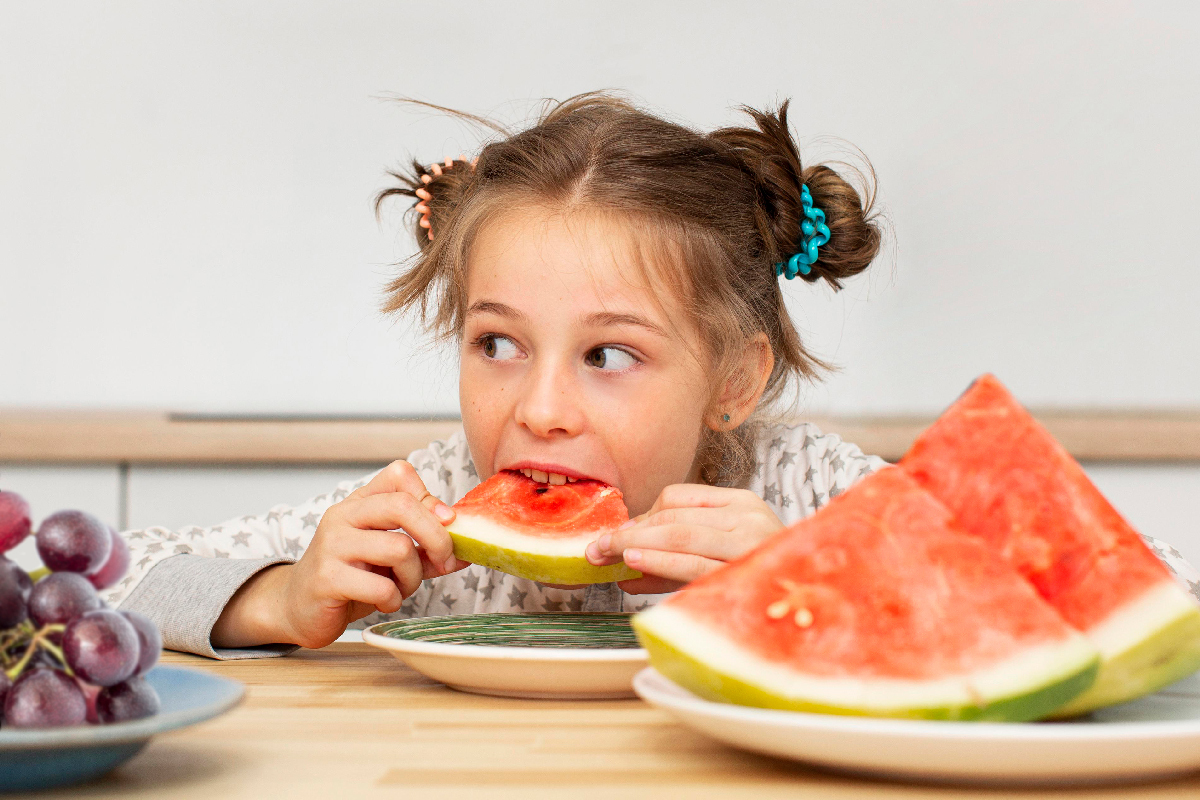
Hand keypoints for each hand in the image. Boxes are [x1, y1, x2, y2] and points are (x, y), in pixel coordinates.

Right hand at [212, 460, 470, 648]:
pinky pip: (380, 586)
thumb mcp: (390, 557)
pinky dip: (393, 599)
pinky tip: (384, 602)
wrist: (299, 608)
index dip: (431, 498)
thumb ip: (426, 549)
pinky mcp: (326, 578)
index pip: (399, 474)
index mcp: (360, 503)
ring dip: (412, 577)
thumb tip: (469, 548)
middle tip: (444, 560)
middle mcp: (343, 516)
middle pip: (402, 506)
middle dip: (436, 536)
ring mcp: (332, 545)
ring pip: (398, 549)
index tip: (447, 524)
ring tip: (401, 588)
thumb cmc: (350, 577)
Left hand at [585, 485, 783, 594]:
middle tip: (596, 548)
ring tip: (607, 556)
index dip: (640, 518)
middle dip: (627, 533)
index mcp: (743, 503)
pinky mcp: (746, 570)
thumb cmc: (763, 579)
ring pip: (678, 536)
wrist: (817, 602)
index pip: (677, 498)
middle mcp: (748, 517)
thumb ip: (679, 551)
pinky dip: (657, 563)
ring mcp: (750, 542)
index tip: (617, 538)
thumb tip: (625, 560)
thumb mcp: (724, 552)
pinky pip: (692, 564)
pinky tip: (634, 566)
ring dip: (634, 546)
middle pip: (672, 518)